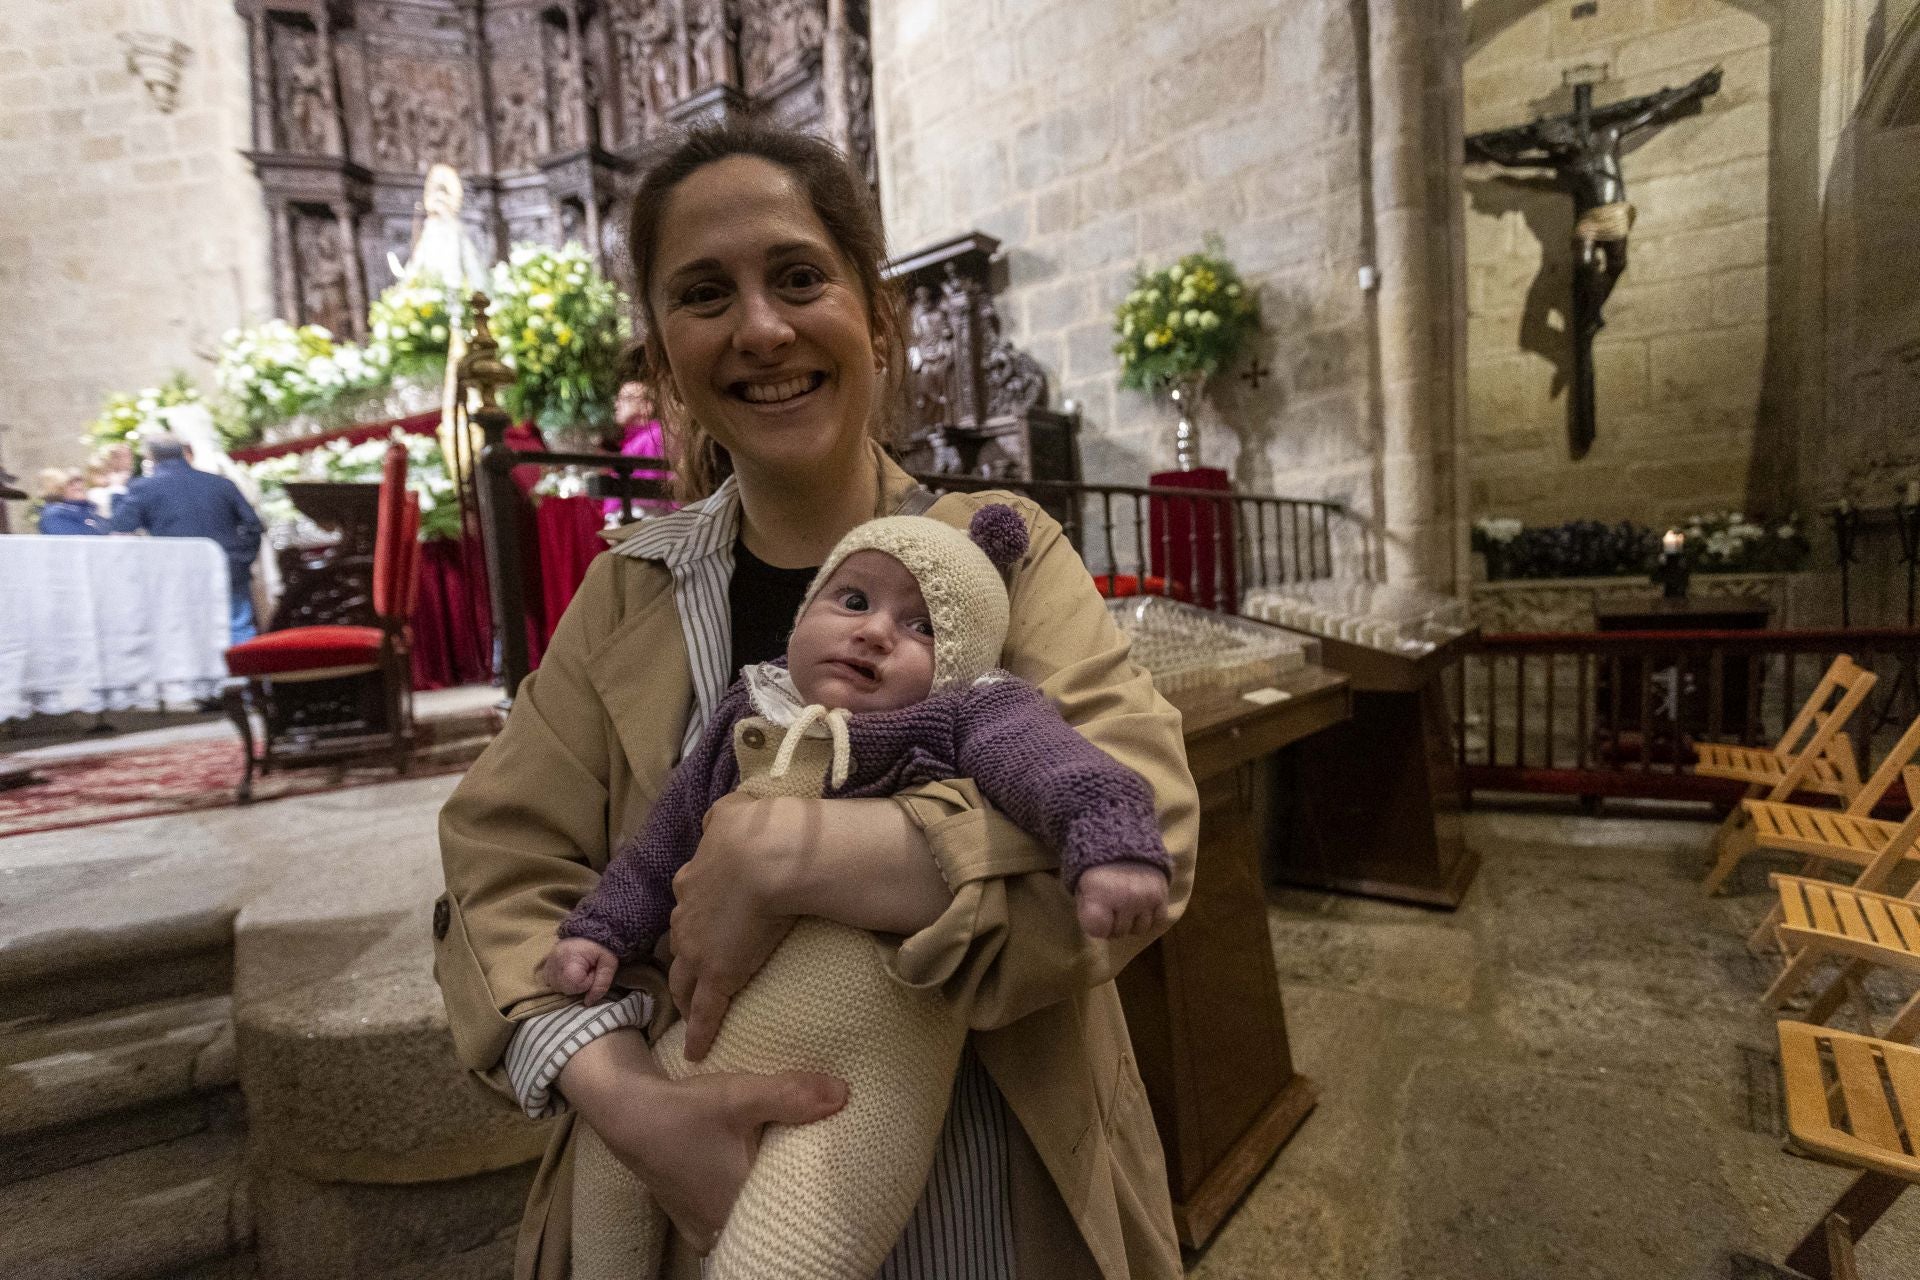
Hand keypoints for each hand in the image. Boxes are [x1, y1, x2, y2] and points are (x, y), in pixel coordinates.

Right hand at [543, 937, 618, 1004]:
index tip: (594, 971)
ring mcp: (549, 960)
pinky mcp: (547, 961)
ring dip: (568, 983)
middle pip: (563, 988)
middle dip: (577, 984)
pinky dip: (559, 979)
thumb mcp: (609, 964)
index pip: (573, 985)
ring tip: (579, 970)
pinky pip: (549, 979)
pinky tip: (570, 972)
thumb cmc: (604, 945)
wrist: (595, 926)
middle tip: (588, 970)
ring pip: (555, 985)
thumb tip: (588, 1003)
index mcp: (571, 958)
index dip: (587, 983)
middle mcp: (555, 959)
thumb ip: (601, 984)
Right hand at [558, 1030, 845, 1252]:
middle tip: (817, 1168)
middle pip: (773, 1217)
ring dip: (765, 1199)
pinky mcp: (688, 1218)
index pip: (794, 1211)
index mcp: (739, 1206)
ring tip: (790, 1173)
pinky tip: (751, 1184)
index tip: (834, 1174)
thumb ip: (791, 1095)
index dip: (816, 1194)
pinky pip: (725, 1221)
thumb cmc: (685, 1110)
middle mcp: (720, 1226)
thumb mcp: (740, 1096)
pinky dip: (740, 1206)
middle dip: (794, 1196)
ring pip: (748, 1219)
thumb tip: (844, 1093)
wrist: (627, 1112)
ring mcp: (702, 1227)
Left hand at [667, 792, 803, 1061]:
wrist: (763, 858)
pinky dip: (700, 1032)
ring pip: (684, 978)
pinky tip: (697, 1050)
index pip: (688, 904)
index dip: (695, 916)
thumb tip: (726, 814)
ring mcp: (698, 950)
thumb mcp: (732, 812)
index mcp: (692, 880)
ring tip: (688, 1008)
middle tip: (691, 970)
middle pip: (679, 943)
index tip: (703, 923)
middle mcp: (687, 917)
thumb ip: (724, 817)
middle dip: (683, 956)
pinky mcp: (716, 977)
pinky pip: (705, 1011)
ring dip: (684, 993)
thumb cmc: (755, 831)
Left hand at [1075, 862, 1169, 938]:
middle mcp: (1125, 898)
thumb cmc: (1097, 865)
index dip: (1096, 925)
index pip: (1098, 931)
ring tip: (1128, 904)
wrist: (1124, 837)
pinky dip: (1150, 916)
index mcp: (1099, 893)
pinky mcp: (1162, 894)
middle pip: (1119, 932)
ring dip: (1133, 921)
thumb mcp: (1081, 884)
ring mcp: (1146, 898)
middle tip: (1112, 905)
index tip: (1097, 913)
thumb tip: (1100, 931)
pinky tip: (1142, 904)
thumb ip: (1087, 909)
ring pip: (1140, 929)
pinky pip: (1158, 920)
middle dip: (1113, 923)